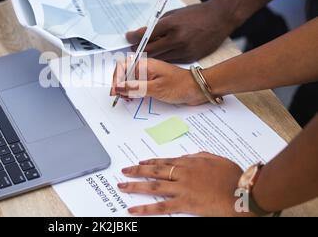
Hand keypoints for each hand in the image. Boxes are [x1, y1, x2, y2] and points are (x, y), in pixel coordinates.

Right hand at [110, 58, 206, 105]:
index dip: (116, 78)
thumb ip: (135, 88)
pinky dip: (134, 92)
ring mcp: (149, 75)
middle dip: (120, 85)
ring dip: (126, 90)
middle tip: (120, 98)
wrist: (198, 89)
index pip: (122, 66)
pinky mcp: (153, 82)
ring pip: (130, 80)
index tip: (115, 91)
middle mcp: (146, 68)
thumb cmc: (180, 86)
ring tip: (127, 100)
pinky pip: (138, 86)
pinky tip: (134, 99)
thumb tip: (118, 87)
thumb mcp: (155, 88)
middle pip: (125, 73)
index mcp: (145, 64)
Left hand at [118, 152, 250, 216]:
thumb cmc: (233, 176)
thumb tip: (187, 156)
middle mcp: (182, 173)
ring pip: (153, 186)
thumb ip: (199, 156)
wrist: (243, 192)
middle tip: (124, 171)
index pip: (164, 161)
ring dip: (136, 186)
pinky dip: (146, 209)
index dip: (150, 162)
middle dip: (137, 171)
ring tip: (122, 186)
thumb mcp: (216, 159)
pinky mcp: (185, 203)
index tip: (140, 163)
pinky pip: (161, 207)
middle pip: (155, 171)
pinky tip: (134, 209)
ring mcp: (182, 188)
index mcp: (190, 162)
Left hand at [126, 0, 237, 62]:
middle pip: (149, 50)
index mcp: (171, 24)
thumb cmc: (196, 13)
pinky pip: (170, 60)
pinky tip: (159, 53)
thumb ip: (158, 25)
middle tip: (133, 47)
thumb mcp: (174, 13)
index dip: (133, 37)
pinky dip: (162, 57)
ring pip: (159, 58)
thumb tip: (141, 33)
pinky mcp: (190, 57)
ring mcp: (184, 50)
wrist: (221, 17)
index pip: (145, 35)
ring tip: (143, 51)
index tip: (128, 37)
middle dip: (138, 49)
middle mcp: (177, 39)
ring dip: (149, 55)